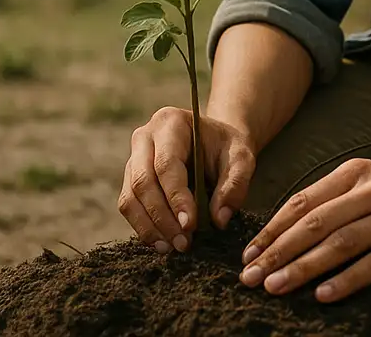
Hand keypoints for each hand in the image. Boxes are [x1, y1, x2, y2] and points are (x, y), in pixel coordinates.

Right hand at [118, 106, 255, 252]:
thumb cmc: (227, 148)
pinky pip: (128, 206)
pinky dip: (143, 227)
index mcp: (170, 123)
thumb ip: (235, 185)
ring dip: (149, 227)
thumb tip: (219, 220)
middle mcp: (144, 138)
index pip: (167, 164)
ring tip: (172, 247)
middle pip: (142, 181)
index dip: (176, 197)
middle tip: (183, 243)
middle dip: (161, 217)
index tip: (189, 225)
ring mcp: (133, 159)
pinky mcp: (130, 180)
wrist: (215, 144)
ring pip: (130, 197)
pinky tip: (163, 243)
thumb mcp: (242, 158)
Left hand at [238, 152, 370, 302]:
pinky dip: (349, 279)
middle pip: (316, 223)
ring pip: (341, 244)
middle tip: (251, 276)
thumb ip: (342, 196)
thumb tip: (297, 225)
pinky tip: (325, 294)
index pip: (304, 201)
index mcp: (358, 172)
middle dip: (278, 252)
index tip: (250, 252)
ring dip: (304, 267)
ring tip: (276, 286)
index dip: (273, 228)